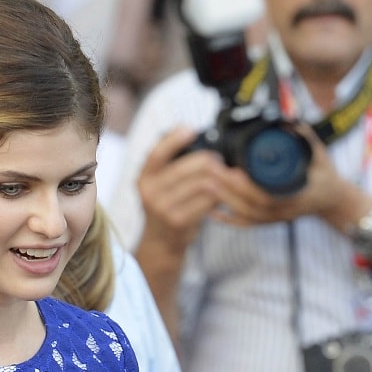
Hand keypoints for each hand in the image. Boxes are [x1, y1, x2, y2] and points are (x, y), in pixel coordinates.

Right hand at [137, 126, 226, 255]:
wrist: (162, 242)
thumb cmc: (168, 206)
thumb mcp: (160, 184)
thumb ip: (171, 164)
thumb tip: (196, 137)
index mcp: (144, 177)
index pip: (156, 154)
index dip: (173, 140)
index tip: (189, 129)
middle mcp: (150, 191)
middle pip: (189, 167)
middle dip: (210, 161)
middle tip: (221, 161)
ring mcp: (163, 208)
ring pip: (202, 183)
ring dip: (220, 179)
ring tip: (226, 178)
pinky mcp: (178, 221)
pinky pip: (207, 201)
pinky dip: (220, 196)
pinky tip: (224, 195)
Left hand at [212, 123, 353, 228]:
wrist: (332, 199)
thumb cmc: (325, 175)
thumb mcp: (320, 153)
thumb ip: (304, 136)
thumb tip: (288, 120)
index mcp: (298, 194)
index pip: (268, 195)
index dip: (247, 186)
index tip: (231, 169)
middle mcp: (286, 210)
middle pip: (252, 206)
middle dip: (228, 189)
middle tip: (210, 170)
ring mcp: (278, 218)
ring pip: (248, 216)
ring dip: (225, 201)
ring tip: (206, 184)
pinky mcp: (271, 221)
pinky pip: (248, 224)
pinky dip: (229, 220)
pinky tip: (213, 212)